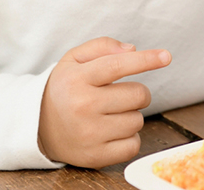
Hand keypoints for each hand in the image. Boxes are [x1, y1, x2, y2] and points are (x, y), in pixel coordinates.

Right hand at [37, 37, 170, 167]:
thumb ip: (102, 47)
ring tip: (110, 114)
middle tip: (119, 95)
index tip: (166, 56)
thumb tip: (132, 50)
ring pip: (138, 120)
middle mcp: (82, 106)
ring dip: (131, 115)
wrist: (37, 127)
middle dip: (137, 93)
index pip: (117, 66)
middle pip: (137, 95)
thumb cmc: (64, 88)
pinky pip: (133, 145)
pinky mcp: (95, 156)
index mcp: (77, 79)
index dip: (145, 60)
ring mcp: (89, 133)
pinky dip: (129, 138)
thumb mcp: (73, 60)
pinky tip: (112, 132)